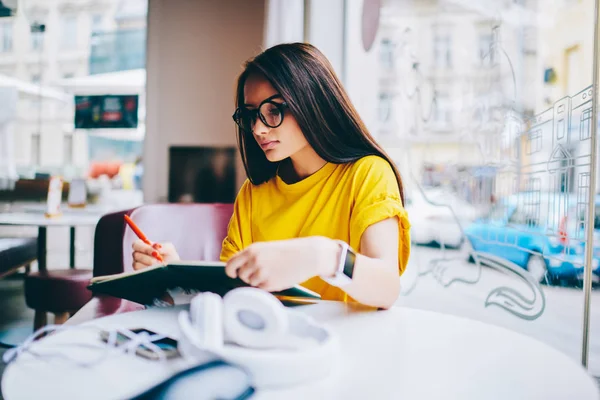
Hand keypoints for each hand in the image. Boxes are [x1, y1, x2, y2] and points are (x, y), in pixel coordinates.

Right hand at [132, 240, 179, 269]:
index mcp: (144, 247)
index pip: (136, 244)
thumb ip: (163, 246)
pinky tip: (156, 270)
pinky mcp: (139, 274)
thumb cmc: (170, 257)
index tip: (155, 252)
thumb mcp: (169, 249)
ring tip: (160, 265)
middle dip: (148, 257)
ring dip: (150, 265)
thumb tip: (156, 246)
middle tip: (159, 260)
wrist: (173, 270)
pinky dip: (149, 271)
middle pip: (135, 254)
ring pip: (136, 264)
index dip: (144, 248)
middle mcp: (138, 256)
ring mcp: (138, 265)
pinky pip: (139, 272)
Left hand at [225, 236, 339, 291]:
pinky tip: (278, 277)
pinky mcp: (270, 284)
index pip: (231, 264)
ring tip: (273, 272)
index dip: (230, 271)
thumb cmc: (288, 251)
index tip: (232, 274)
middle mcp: (254, 261)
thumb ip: (252, 257)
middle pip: (241, 276)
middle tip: (261, 272)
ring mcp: (262, 273)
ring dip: (259, 281)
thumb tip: (239, 271)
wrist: (307, 255)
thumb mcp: (266, 248)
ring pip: (251, 283)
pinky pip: (262, 289)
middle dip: (248, 276)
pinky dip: (267, 285)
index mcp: (252, 250)